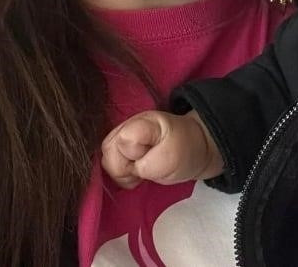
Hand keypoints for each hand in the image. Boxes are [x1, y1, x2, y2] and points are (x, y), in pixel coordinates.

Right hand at [101, 110, 223, 189]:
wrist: (192, 149)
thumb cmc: (184, 150)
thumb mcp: (172, 157)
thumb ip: (147, 164)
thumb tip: (131, 170)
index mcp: (143, 122)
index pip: (123, 140)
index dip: (134, 156)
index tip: (151, 158)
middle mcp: (128, 125)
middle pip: (107, 151)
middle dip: (124, 167)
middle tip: (145, 168)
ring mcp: (122, 135)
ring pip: (105, 160)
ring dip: (123, 172)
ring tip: (142, 170)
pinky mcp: (120, 148)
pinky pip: (108, 166)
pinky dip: (122, 175)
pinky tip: (136, 172)